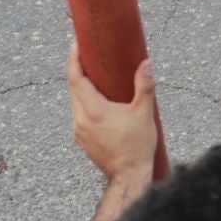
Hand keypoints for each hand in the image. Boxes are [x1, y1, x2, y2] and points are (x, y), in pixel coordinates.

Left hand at [66, 43, 157, 181]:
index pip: (76, 79)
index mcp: (94, 111)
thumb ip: (144, 86)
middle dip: (79, 71)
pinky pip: (79, 115)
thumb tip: (146, 64)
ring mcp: (78, 131)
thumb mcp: (144, 113)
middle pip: (74, 89)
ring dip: (82, 89)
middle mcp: (81, 120)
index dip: (74, 60)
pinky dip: (85, 104)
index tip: (76, 45)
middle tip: (87, 56)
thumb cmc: (137, 146)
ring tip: (95, 78)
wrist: (128, 174)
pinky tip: (98, 102)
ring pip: (75, 102)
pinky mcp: (81, 139)